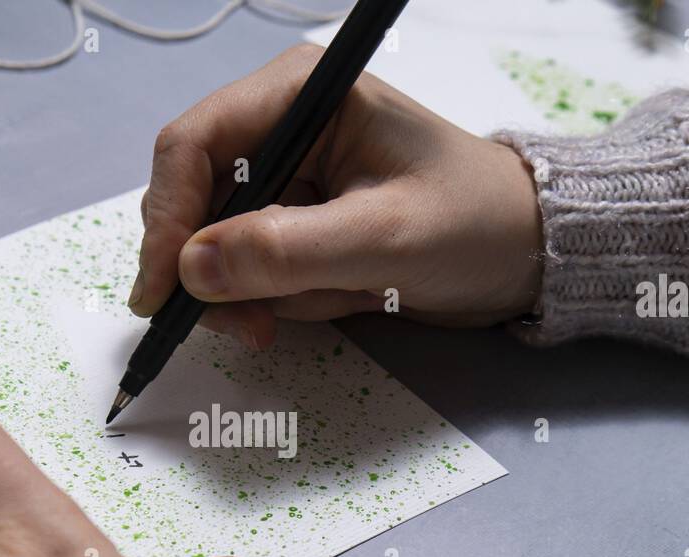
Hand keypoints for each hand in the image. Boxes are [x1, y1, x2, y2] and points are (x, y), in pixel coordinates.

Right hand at [129, 43, 543, 348]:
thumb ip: (285, 252)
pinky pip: (255, 273)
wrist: (524, 256)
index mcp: (301, 96)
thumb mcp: (383, 240)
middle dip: (220, 272)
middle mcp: (282, 128)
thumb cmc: (474, 225)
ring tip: (337, 300)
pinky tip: (344, 297)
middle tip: (252, 328)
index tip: (164, 293)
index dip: (167, 220)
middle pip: (195, 202)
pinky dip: (288, 301)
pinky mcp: (297, 223)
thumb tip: (191, 270)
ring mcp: (287, 179)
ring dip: (264, 294)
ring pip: (220, 249)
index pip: (193, 145)